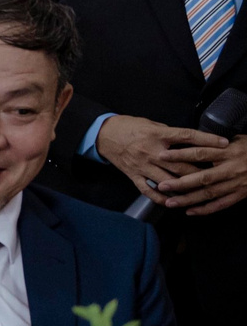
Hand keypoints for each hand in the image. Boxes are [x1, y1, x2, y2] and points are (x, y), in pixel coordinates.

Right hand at [97, 115, 230, 201]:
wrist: (103, 135)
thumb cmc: (128, 127)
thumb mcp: (151, 123)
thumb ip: (169, 133)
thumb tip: (189, 141)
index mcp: (157, 135)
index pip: (187, 137)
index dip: (207, 140)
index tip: (223, 143)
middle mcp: (152, 152)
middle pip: (182, 165)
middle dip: (201, 171)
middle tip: (217, 175)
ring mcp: (142, 166)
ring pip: (168, 181)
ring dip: (185, 188)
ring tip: (200, 192)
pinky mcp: (134, 176)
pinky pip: (149, 191)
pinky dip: (162, 199)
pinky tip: (173, 202)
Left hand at [150, 135, 246, 215]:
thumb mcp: (237, 140)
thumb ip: (216, 143)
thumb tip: (194, 141)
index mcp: (228, 152)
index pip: (200, 153)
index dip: (180, 154)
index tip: (161, 155)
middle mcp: (231, 169)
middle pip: (202, 177)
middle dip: (180, 183)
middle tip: (161, 186)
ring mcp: (236, 183)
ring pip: (209, 194)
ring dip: (188, 199)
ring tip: (170, 202)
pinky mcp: (241, 194)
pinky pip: (222, 204)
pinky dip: (206, 209)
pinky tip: (190, 211)